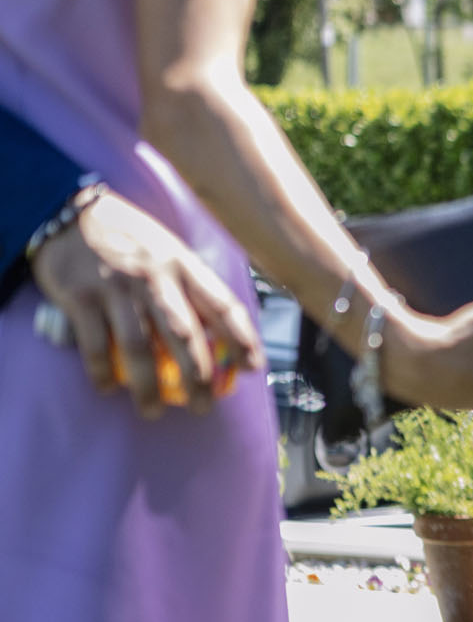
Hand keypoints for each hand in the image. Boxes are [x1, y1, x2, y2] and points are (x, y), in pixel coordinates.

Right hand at [29, 189, 263, 417]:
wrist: (70, 211)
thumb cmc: (129, 237)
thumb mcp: (169, 249)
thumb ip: (190, 282)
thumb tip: (219, 325)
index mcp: (183, 264)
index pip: (222, 305)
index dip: (242, 339)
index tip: (253, 367)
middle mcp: (155, 277)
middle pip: (184, 336)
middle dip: (198, 377)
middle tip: (203, 406)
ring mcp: (117, 288)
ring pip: (140, 348)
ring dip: (148, 386)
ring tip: (153, 411)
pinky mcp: (81, 297)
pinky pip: (96, 345)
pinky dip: (103, 371)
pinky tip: (109, 388)